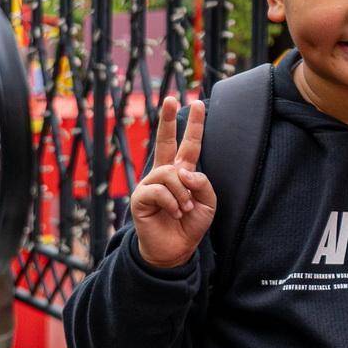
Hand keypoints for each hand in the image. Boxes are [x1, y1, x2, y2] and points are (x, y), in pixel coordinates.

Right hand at [129, 95, 216, 270]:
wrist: (175, 249)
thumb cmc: (190, 224)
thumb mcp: (207, 203)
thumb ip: (202, 183)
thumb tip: (184, 171)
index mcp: (182, 172)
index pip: (189, 145)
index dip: (194, 125)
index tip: (198, 103)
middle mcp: (164, 174)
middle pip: (165, 141)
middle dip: (168, 119)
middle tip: (171, 98)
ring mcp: (150, 184)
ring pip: (170, 173)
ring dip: (183, 193)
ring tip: (184, 209)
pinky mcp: (140, 197)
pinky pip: (159, 190)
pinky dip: (172, 202)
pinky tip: (174, 212)